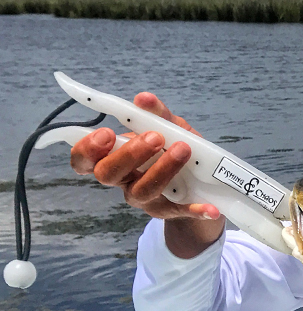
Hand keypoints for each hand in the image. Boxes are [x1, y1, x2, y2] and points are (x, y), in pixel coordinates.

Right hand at [69, 92, 224, 258]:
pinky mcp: (169, 211)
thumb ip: (157, 114)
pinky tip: (211, 209)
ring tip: (183, 149)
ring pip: (142, 190)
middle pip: (108, 174)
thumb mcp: (170, 128)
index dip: (86, 150)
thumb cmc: (174, 149)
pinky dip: (195, 210)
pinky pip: (180, 212)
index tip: (106, 133)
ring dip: (162, 169)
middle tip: (154, 137)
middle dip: (129, 154)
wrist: (198, 184)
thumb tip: (143, 98)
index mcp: (114, 158)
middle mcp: (123, 180)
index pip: (84, 160)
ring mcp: (145, 199)